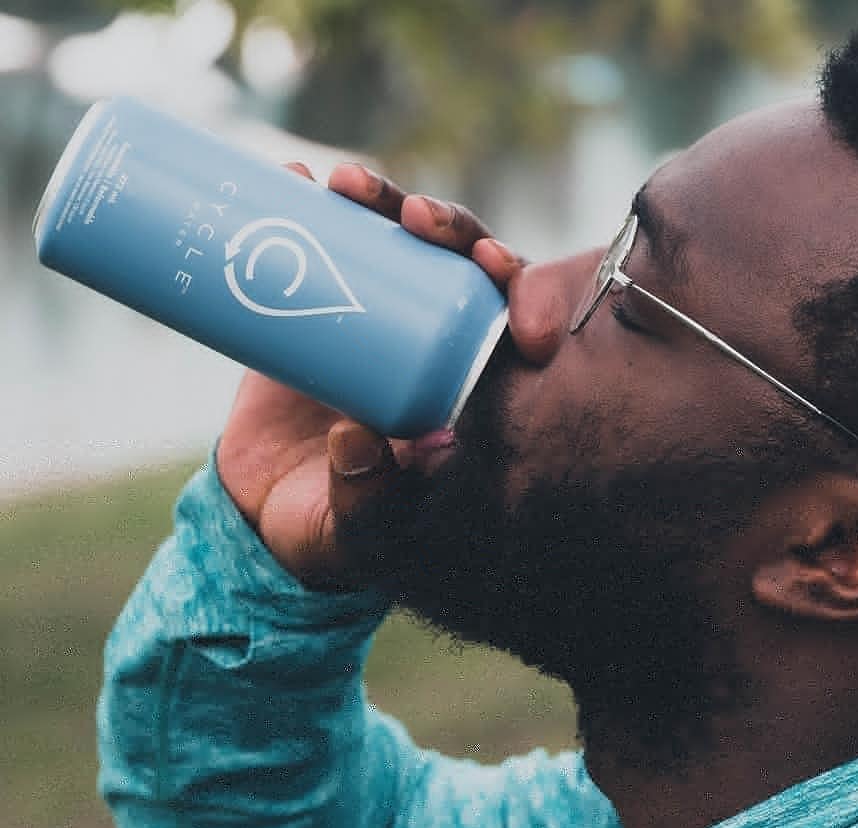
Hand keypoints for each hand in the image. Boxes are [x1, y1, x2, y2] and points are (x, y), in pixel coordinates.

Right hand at [217, 162, 526, 587]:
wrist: (257, 519)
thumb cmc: (327, 534)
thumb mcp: (356, 532)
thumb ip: (367, 503)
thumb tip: (362, 440)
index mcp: (460, 395)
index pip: (504, 327)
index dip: (513, 287)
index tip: (492, 267)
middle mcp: (424, 349)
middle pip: (453, 270)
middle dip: (447, 229)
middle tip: (414, 217)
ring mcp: (369, 324)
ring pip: (392, 247)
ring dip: (380, 204)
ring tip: (345, 186)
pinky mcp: (309, 311)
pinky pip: (317, 249)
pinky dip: (305, 210)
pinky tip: (292, 178)